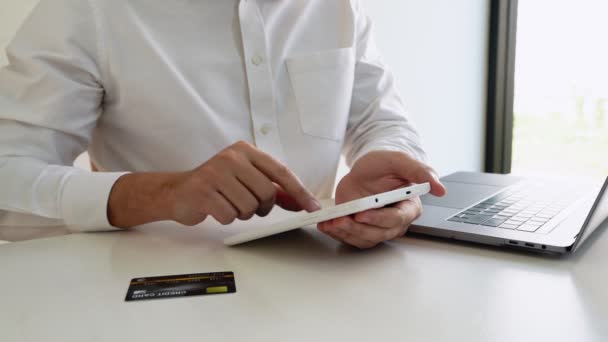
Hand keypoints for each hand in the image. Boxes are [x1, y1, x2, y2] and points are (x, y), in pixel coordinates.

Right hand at [108, 141, 320, 227]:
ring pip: (249, 207)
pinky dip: (226, 218)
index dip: (299, 191)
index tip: (313, 206)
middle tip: (250, 206)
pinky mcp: (202, 191)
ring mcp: (215, 172)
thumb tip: (300, 201)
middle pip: (266, 193)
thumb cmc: (216, 186)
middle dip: (262, 207)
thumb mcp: (245, 180)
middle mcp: (231, 157)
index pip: (280, 171)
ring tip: (229, 204)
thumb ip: (273, 189)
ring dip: (242, 213)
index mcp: (245, 150)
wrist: (177, 191)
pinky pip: (229, 216)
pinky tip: (216, 208)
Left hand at [317, 151, 446, 248]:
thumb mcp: (398, 161)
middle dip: (357, 228)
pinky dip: (338, 234)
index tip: (362, 213)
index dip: (379, 218)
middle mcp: (395, 221)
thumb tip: (440, 188)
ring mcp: (378, 227)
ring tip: (330, 223)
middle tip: (340, 220)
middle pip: (379, 233)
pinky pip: (353, 239)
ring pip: (365, 239)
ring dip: (346, 233)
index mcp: (409, 206)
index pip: (397, 219)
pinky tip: (327, 226)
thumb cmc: (383, 165)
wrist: (364, 170)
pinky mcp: (363, 230)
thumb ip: (419, 171)